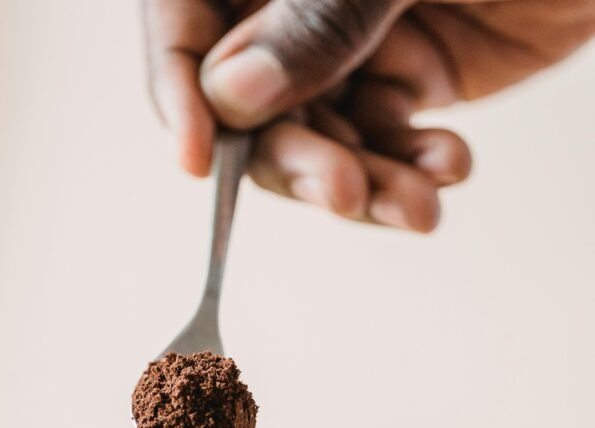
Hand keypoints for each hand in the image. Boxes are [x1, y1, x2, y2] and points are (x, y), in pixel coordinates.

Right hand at [142, 0, 594, 231]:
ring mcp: (348, 42)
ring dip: (367, 184)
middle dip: (300, 160)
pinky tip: (447, 168)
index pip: (183, 21)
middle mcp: (291, 3)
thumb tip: (229, 92)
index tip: (200, 163)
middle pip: (253, 103)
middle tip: (344, 193)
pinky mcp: (404, 77)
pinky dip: (412, 172)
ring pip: (320, 139)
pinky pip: (382, 144)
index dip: (181, 95)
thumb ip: (316, 18)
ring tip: (419, 205)